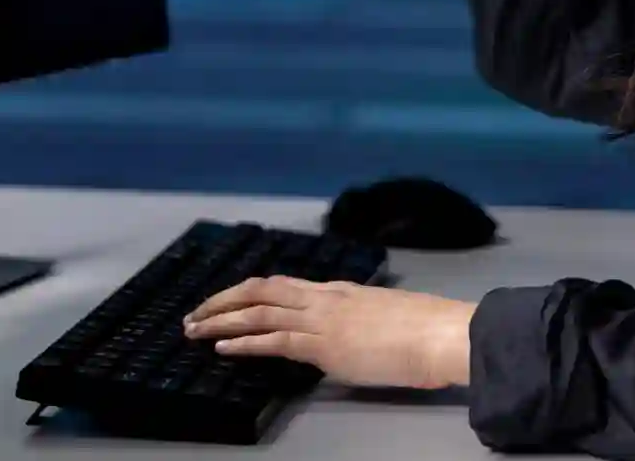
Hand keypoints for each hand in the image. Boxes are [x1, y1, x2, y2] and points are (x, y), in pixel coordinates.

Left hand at [183, 275, 474, 390]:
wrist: (440, 332)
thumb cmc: (424, 330)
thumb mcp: (382, 318)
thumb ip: (357, 324)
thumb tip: (346, 339)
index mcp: (338, 290)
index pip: (283, 285)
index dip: (248, 292)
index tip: (226, 301)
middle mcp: (324, 297)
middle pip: (260, 289)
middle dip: (223, 300)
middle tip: (195, 313)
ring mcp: (322, 318)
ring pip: (258, 310)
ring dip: (221, 319)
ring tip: (193, 329)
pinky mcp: (323, 344)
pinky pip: (273, 339)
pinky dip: (242, 342)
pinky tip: (221, 348)